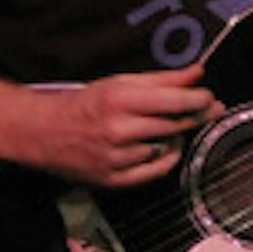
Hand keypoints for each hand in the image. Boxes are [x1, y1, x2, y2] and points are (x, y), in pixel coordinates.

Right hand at [23, 66, 221, 188]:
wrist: (43, 133)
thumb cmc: (84, 105)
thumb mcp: (121, 82)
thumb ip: (163, 79)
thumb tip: (198, 71)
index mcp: (120, 100)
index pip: (176, 101)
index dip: (201, 99)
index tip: (209, 97)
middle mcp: (118, 130)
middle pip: (177, 124)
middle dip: (196, 116)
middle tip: (206, 109)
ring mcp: (115, 158)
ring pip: (168, 147)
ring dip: (174, 137)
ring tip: (161, 127)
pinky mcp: (113, 180)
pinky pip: (156, 171)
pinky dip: (163, 158)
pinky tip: (158, 146)